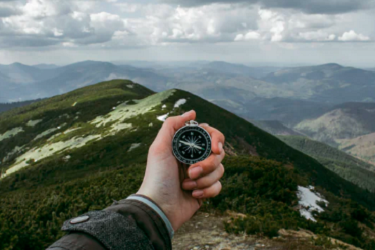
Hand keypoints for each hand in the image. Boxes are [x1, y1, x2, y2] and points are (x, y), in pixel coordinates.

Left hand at [137, 110, 224, 230]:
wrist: (159, 207)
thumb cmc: (157, 177)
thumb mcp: (159, 147)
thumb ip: (172, 125)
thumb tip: (193, 112)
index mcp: (186, 147)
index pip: (211, 135)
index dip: (216, 140)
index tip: (215, 149)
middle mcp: (195, 158)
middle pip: (219, 153)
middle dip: (207, 164)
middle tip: (191, 172)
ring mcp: (201, 174)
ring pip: (220, 170)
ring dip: (204, 179)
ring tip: (187, 185)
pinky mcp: (205, 190)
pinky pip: (219, 186)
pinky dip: (207, 191)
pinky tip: (193, 195)